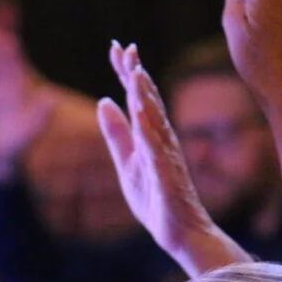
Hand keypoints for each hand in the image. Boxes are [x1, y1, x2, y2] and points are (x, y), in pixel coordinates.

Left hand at [98, 43, 214, 254]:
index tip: (117, 47)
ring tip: (136, 73)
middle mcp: (162, 141)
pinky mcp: (169, 177)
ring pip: (156, 122)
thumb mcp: (126, 163)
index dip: (128, 73)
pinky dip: (151, 133)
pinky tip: (143, 116)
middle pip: (148, 102)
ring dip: (146, 97)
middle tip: (127, 48)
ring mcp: (167, 158)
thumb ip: (117, 133)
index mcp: (150, 136)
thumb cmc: (156, 199)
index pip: (138, 98)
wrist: (177, 233)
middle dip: (137, 75)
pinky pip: (159, 152)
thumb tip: (104, 101)